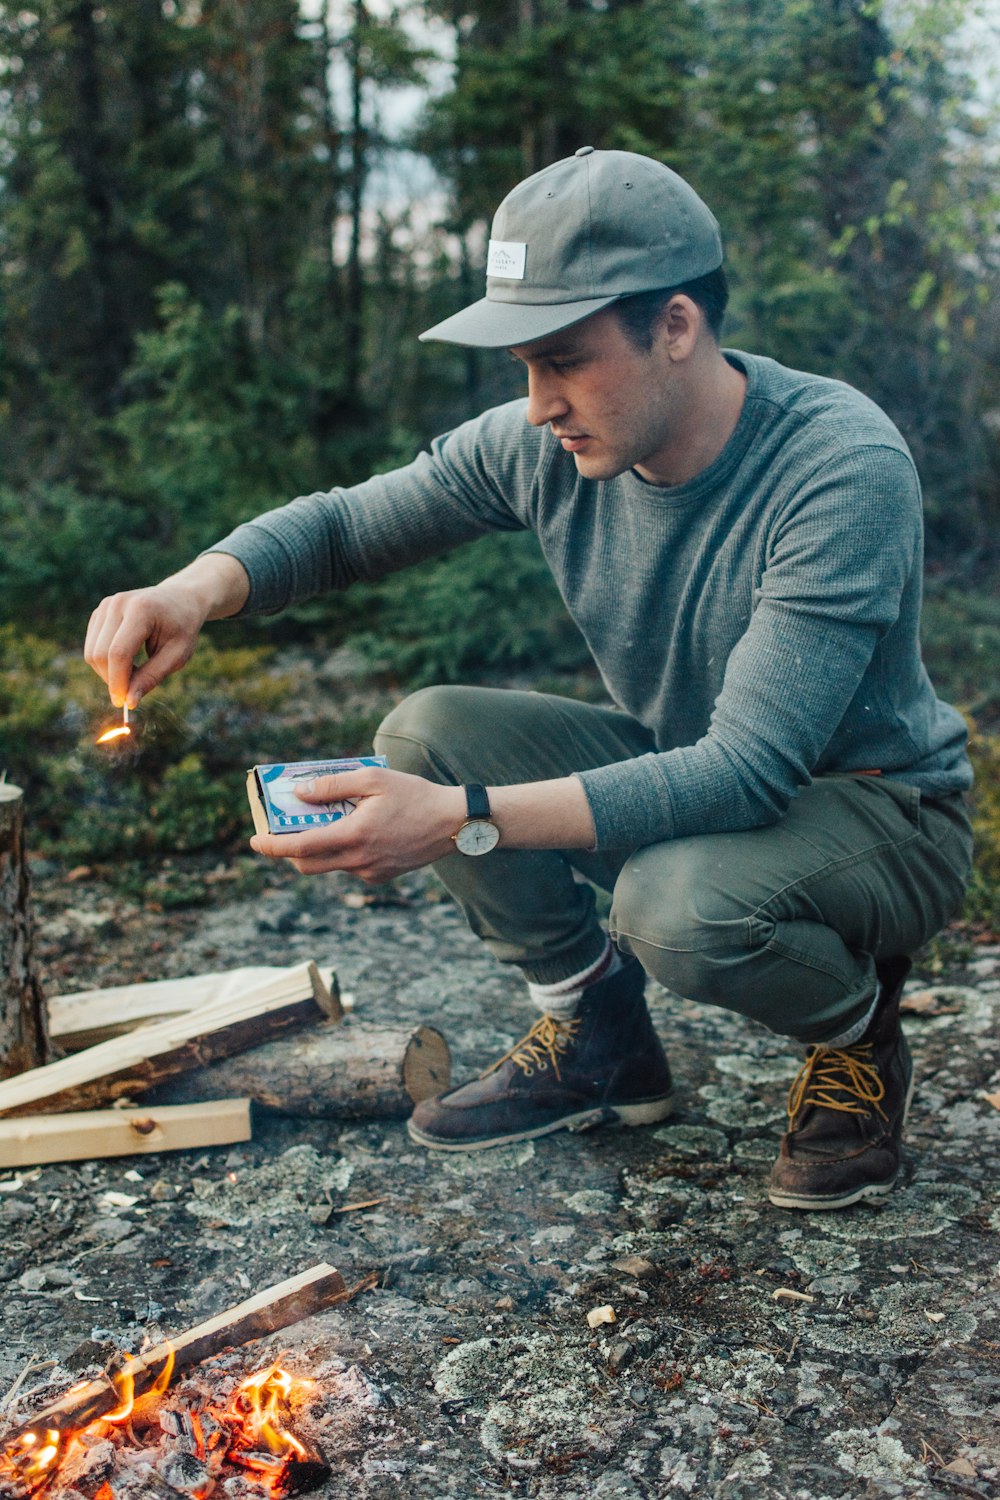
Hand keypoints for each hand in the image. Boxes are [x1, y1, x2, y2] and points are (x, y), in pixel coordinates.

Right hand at [84, 555, 248, 706]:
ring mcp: (105, 606)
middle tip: (133, 691)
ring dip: (109, 672)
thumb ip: (152, 677)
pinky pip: (92, 646)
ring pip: (92, 652)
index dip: (118, 681)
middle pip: (100, 653)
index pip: (119, 652)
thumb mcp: (177, 655)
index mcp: (141, 610)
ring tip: (136, 672)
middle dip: (113, 679)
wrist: (180, 599)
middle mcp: (117, 604)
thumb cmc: (182, 628)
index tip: (124, 704)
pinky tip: (128, 661)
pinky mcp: (99, 612)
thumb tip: (129, 702)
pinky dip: (106, 662)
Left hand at [249, 767, 466, 882]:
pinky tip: (357, 830)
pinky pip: (350, 866)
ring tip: (323, 822)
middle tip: (282, 831)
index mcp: (354, 835)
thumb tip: (300, 793)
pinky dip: (342, 851)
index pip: (300, 847)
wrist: (454, 824)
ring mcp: (370, 872)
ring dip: (318, 848)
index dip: (272, 846)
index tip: (254, 841)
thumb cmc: (415, 795)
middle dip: (288, 851)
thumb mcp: (374, 779)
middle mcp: (359, 860)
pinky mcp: (381, 876)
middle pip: (307, 865)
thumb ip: (333, 785)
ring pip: (329, 865)